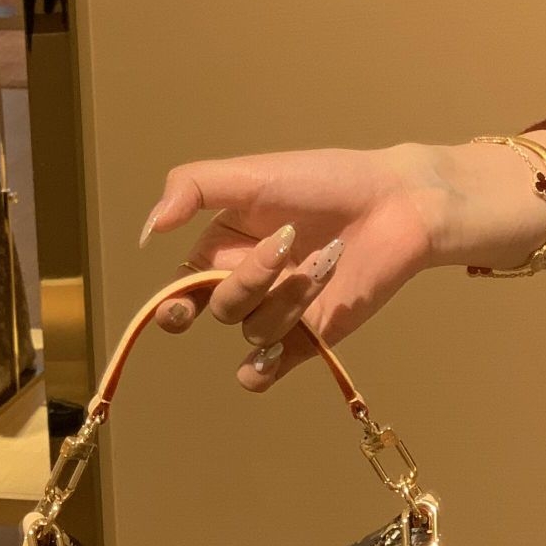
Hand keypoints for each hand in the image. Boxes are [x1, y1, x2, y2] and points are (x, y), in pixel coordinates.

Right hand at [138, 144, 442, 392]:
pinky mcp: (310, 338)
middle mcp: (247, 284)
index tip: (178, 308)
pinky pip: (265, 371)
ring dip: (286, 301)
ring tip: (324, 263)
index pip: (182, 288)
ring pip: (252, 332)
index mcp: (223, 248)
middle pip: (218, 309)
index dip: (173, 303)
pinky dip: (261, 369)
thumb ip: (191, 188)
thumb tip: (148, 230)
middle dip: (248, 282)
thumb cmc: (325, 181)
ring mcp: (279, 314)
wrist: (396, 203)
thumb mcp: (250, 174)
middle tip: (282, 249)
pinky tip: (274, 351)